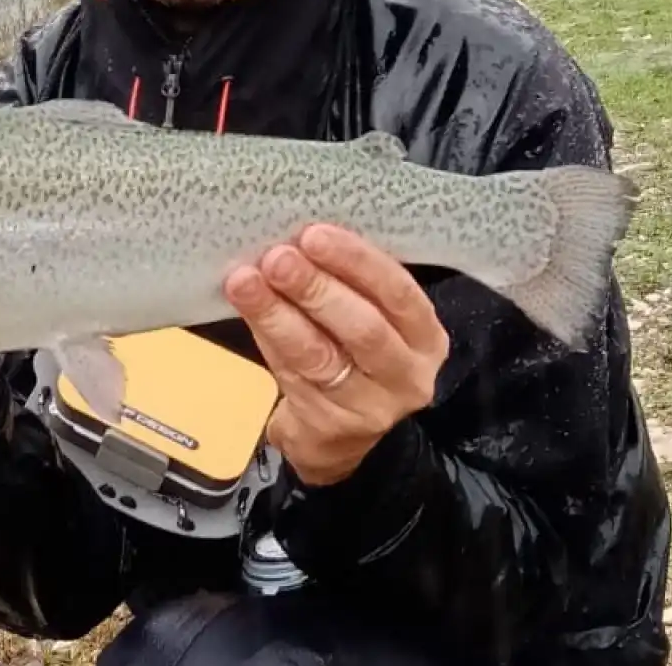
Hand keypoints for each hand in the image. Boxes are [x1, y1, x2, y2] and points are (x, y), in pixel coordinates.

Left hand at [223, 224, 449, 486]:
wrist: (343, 437)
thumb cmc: (357, 355)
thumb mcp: (374, 317)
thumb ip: (352, 282)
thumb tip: (301, 234)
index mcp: (425, 336)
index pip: (399, 294)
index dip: (357, 262)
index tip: (314, 235)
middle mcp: (406, 375)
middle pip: (362, 329)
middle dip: (315, 288)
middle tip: (277, 257)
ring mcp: (368, 408)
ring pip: (319, 356)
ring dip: (278, 314)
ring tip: (246, 281)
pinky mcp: (326, 426)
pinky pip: (291, 374)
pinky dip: (266, 337)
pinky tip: (248, 310)